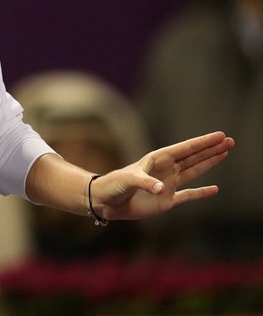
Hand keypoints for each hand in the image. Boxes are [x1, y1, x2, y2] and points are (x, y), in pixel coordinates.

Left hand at [93, 131, 234, 221]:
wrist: (105, 200)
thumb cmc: (114, 184)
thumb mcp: (128, 180)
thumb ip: (146, 183)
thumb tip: (163, 190)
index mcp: (158, 159)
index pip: (185, 149)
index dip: (203, 142)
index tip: (219, 136)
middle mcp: (166, 170)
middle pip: (194, 157)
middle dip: (211, 149)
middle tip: (230, 141)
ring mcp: (168, 184)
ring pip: (194, 171)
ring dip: (209, 163)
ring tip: (225, 154)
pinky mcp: (167, 200)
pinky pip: (189, 195)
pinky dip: (201, 192)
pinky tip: (214, 189)